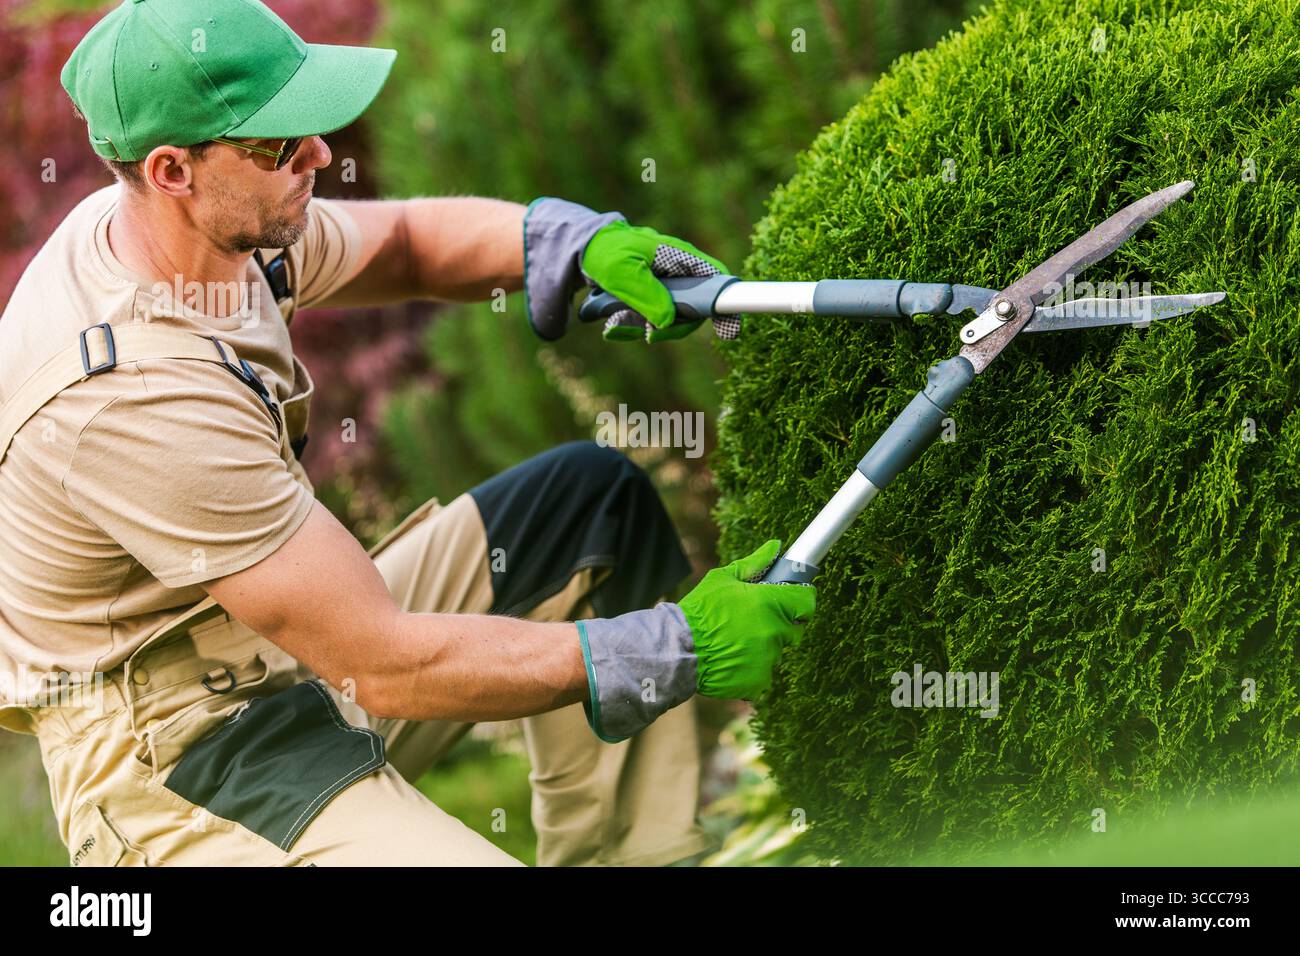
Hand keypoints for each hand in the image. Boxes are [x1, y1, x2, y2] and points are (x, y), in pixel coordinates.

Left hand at [580, 221, 735, 342]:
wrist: (584, 249)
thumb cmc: (606, 253)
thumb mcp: (622, 273)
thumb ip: (647, 295)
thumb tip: (668, 321)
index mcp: (680, 257)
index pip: (717, 278)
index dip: (726, 303)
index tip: (727, 330)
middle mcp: (680, 272)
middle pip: (695, 309)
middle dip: (672, 327)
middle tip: (647, 335)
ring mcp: (667, 286)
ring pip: (671, 319)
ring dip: (644, 328)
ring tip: (615, 326)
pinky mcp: (653, 298)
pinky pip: (652, 320)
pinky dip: (634, 327)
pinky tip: (612, 326)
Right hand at [678, 539, 815, 699]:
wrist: (679, 648)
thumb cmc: (700, 611)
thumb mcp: (723, 579)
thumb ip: (754, 564)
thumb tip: (774, 547)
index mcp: (770, 603)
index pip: (806, 601)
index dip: (801, 599)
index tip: (792, 599)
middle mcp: (774, 631)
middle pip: (794, 628)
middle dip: (780, 623)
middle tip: (755, 621)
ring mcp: (769, 658)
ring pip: (777, 650)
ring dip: (764, 645)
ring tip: (736, 641)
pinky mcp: (760, 680)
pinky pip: (765, 672)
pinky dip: (753, 667)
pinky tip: (733, 658)